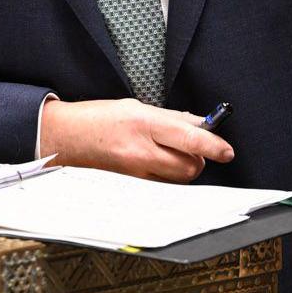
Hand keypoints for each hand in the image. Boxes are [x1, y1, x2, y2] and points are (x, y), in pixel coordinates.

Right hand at [37, 97, 234, 182]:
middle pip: (189, 166)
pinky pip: (162, 186)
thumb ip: (172, 117)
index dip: (213, 146)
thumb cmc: (97, 119)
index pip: (189, 138)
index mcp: (142, 123)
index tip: (226, 151)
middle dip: (198, 159)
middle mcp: (140, 150)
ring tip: (167, 153)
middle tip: (190, 147)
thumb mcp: (135, 106)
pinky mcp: (131, 186)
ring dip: (183, 168)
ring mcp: (135, 172)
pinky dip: (167, 176)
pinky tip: (154, 162)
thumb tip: (201, 124)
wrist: (64, 139)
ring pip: (178, 179)